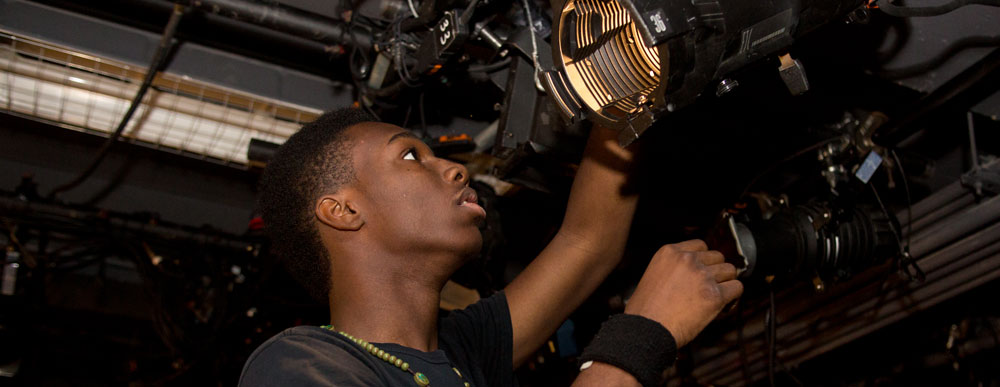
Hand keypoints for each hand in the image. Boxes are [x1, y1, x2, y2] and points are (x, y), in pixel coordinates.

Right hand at [624, 239, 742, 346]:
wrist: (647, 330)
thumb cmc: (646, 311)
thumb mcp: (653, 276)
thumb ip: (673, 269)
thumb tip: (691, 276)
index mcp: (670, 252)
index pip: (700, 245)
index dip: (704, 260)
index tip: (702, 272)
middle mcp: (688, 260)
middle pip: (718, 257)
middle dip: (716, 272)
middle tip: (709, 288)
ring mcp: (702, 276)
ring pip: (730, 271)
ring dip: (726, 283)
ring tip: (717, 298)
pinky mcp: (714, 295)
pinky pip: (737, 288)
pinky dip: (733, 298)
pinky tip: (724, 307)